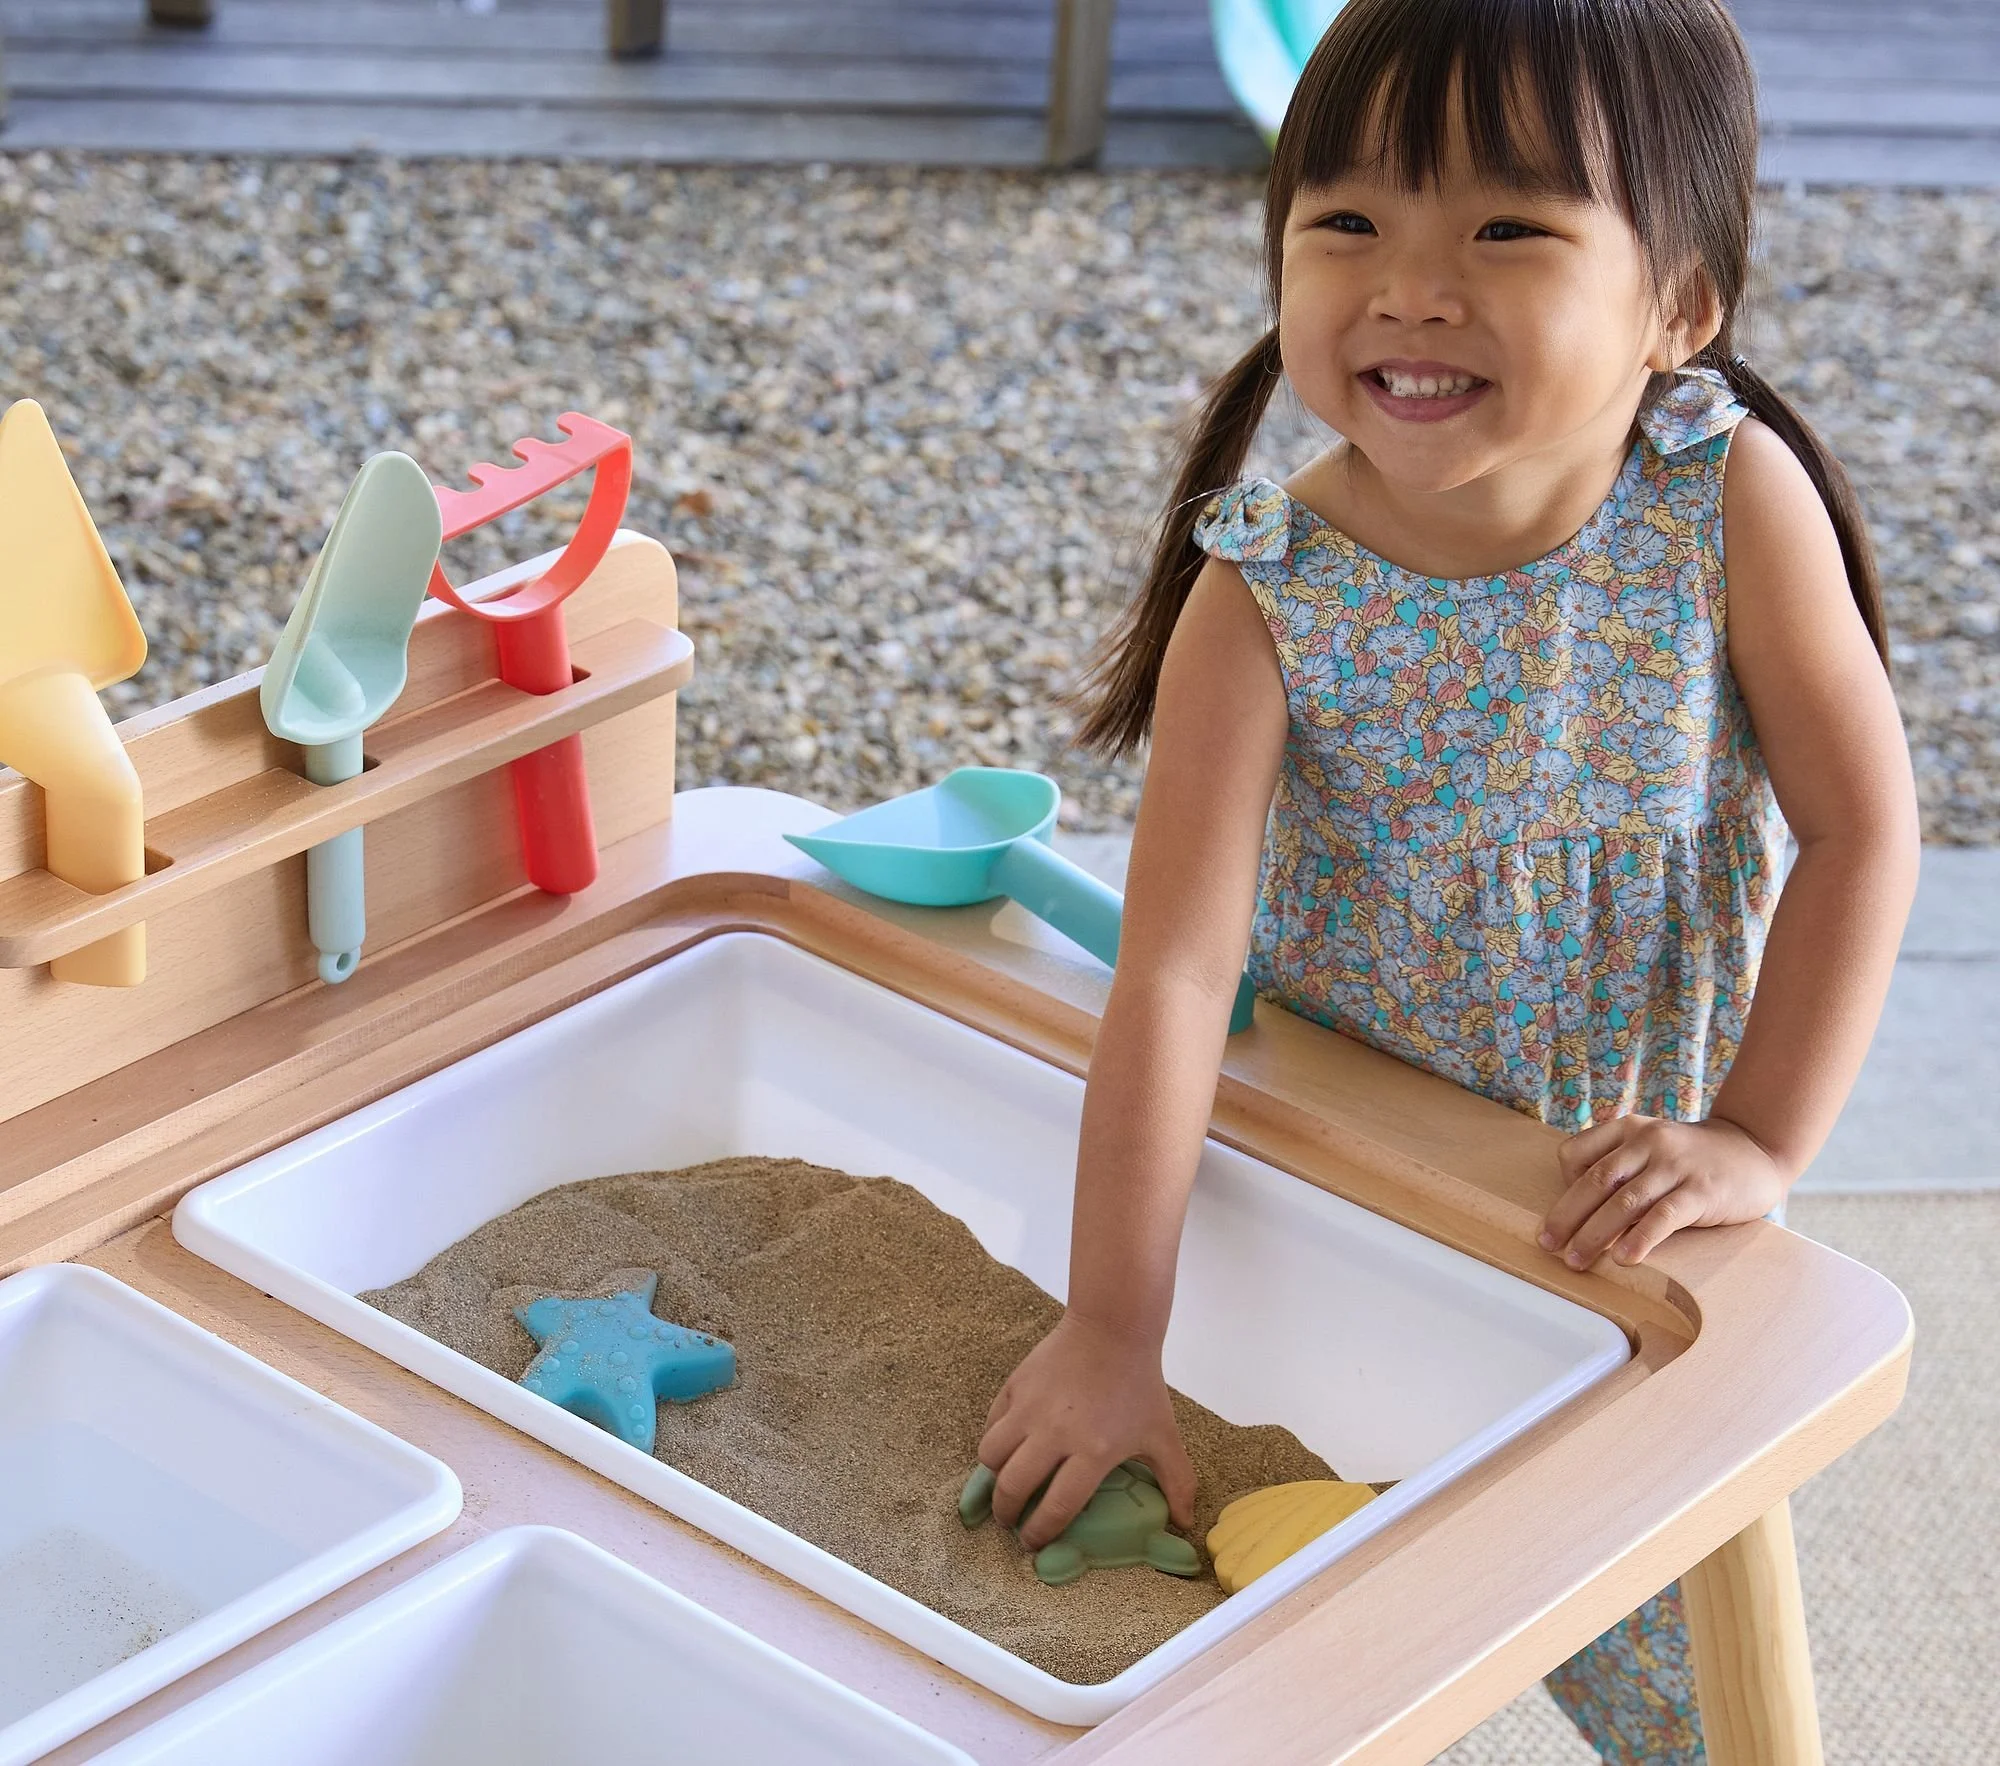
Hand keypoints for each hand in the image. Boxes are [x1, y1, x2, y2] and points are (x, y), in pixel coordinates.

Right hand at [976, 1311, 1196, 1549]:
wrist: (1113, 1327)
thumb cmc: (1139, 1384)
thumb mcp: (1164, 1435)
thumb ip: (1178, 1481)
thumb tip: (1185, 1522)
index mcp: (1091, 1452)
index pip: (1056, 1507)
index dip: (1041, 1532)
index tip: (1034, 1543)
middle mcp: (1054, 1434)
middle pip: (1013, 1487)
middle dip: (1007, 1514)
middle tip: (1011, 1522)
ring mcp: (1029, 1408)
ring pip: (991, 1456)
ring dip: (995, 1477)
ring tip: (1005, 1482)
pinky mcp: (1015, 1387)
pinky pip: (991, 1424)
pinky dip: (993, 1442)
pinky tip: (1007, 1448)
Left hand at [1539, 1114, 1788, 1268]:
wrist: (1756, 1150)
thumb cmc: (1692, 1158)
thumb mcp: (1651, 1147)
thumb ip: (1619, 1167)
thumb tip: (1581, 1210)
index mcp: (1628, 1129)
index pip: (1576, 1153)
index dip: (1563, 1186)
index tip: (1561, 1216)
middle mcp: (1647, 1141)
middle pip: (1595, 1181)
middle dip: (1567, 1216)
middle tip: (1548, 1245)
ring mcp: (1675, 1165)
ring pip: (1624, 1202)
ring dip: (1594, 1234)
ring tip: (1576, 1260)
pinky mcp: (1702, 1190)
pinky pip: (1664, 1216)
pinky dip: (1640, 1239)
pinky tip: (1624, 1258)